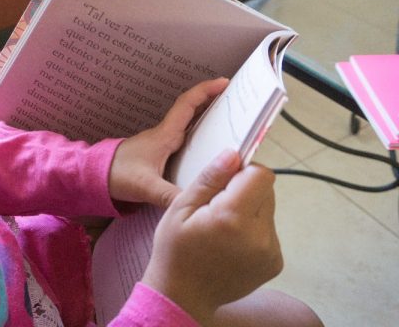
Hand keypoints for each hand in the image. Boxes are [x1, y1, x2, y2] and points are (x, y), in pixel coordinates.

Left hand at [109, 77, 227, 207]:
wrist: (95, 176)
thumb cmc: (117, 175)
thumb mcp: (146, 186)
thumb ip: (170, 196)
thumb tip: (197, 205)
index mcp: (164, 135)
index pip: (187, 105)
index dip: (207, 91)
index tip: (226, 82)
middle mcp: (165, 135)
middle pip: (193, 111)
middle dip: (215, 102)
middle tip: (238, 100)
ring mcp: (162, 143)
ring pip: (190, 125)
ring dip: (208, 118)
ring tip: (232, 120)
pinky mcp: (160, 154)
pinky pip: (185, 139)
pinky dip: (200, 136)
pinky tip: (210, 148)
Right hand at [141, 151, 282, 325]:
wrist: (183, 296)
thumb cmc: (175, 250)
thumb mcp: (180, 208)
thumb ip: (210, 179)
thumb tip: (233, 154)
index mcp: (233, 218)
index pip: (261, 175)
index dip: (243, 171)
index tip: (224, 181)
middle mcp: (259, 235)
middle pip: (266, 190)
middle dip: (245, 191)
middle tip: (216, 208)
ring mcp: (270, 251)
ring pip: (268, 209)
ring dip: (249, 210)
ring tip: (222, 229)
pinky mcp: (275, 262)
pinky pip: (268, 229)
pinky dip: (253, 229)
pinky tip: (231, 243)